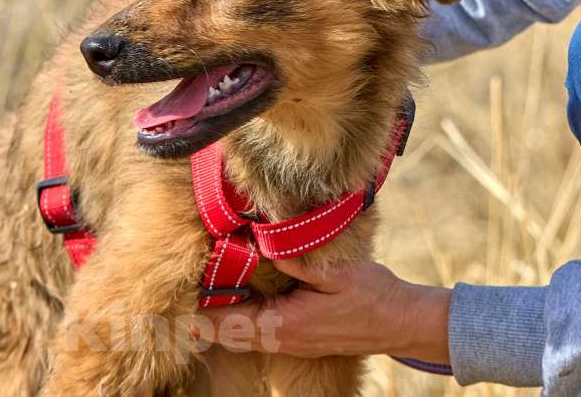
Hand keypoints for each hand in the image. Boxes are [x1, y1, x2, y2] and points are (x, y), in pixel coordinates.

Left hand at [196, 258, 450, 363]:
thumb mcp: (334, 272)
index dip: (204, 314)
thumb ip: (294, 258)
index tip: (181, 301)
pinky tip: (235, 306)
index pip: (231, 324)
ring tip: (197, 305)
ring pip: (244, 338)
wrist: (402, 322)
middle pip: (231, 336)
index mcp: (286, 325)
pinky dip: (241, 323)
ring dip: (222, 323)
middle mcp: (284, 338)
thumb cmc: (372, 295)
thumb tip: (259, 239)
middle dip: (205, 321)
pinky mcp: (300, 338)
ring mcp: (292, 342)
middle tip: (178, 306)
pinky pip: (260, 335)